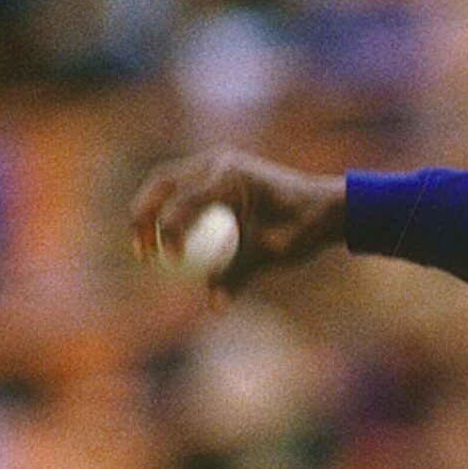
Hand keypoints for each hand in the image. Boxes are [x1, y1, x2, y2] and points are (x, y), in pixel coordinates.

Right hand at [130, 150, 345, 300]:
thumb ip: (239, 275)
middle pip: (162, 184)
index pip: (185, 204)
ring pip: (167, 183)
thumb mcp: (272, 254)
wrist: (326, 205)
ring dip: (150, 211)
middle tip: (140, 251)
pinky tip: (164, 242)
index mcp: (231, 177)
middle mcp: (218, 162)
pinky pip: (183, 190)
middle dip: (142, 216)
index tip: (168, 263)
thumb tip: (215, 306)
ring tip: (143, 248)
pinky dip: (169, 211)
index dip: (169, 234)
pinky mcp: (216, 172)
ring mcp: (215, 163)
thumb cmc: (303, 228)